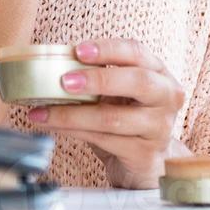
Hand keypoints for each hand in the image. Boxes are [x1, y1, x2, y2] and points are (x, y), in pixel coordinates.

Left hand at [26, 38, 186, 188]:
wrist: (143, 161)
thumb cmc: (126, 117)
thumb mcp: (118, 92)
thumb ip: (97, 74)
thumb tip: (52, 61)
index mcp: (159, 73)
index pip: (137, 52)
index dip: (108, 49)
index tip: (78, 50)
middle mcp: (167, 98)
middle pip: (138, 82)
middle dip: (98, 79)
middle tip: (64, 81)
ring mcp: (159, 128)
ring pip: (113, 118)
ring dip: (72, 114)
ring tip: (43, 111)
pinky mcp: (145, 154)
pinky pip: (104, 141)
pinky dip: (73, 131)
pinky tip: (52, 125)